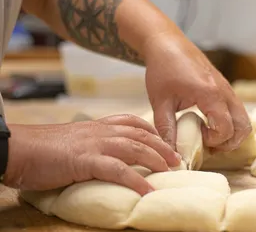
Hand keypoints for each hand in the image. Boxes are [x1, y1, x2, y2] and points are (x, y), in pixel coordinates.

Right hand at [3, 115, 180, 194]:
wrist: (22, 147)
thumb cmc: (47, 146)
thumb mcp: (77, 139)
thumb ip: (94, 142)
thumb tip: (108, 154)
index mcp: (99, 125)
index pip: (132, 121)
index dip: (151, 130)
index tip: (164, 141)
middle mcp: (101, 131)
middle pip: (140, 134)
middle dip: (162, 145)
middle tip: (177, 158)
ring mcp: (96, 144)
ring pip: (135, 148)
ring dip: (156, 159)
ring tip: (171, 171)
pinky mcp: (86, 160)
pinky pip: (118, 170)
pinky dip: (135, 180)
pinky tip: (147, 191)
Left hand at [145, 33, 251, 151]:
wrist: (167, 44)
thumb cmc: (162, 69)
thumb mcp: (160, 101)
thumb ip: (166, 129)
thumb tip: (171, 154)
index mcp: (210, 93)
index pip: (226, 129)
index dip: (214, 141)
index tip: (197, 139)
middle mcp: (224, 90)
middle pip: (243, 127)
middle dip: (229, 143)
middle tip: (207, 145)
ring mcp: (226, 87)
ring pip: (243, 118)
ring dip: (231, 133)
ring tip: (208, 136)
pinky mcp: (223, 85)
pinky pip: (236, 109)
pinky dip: (229, 121)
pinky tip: (207, 121)